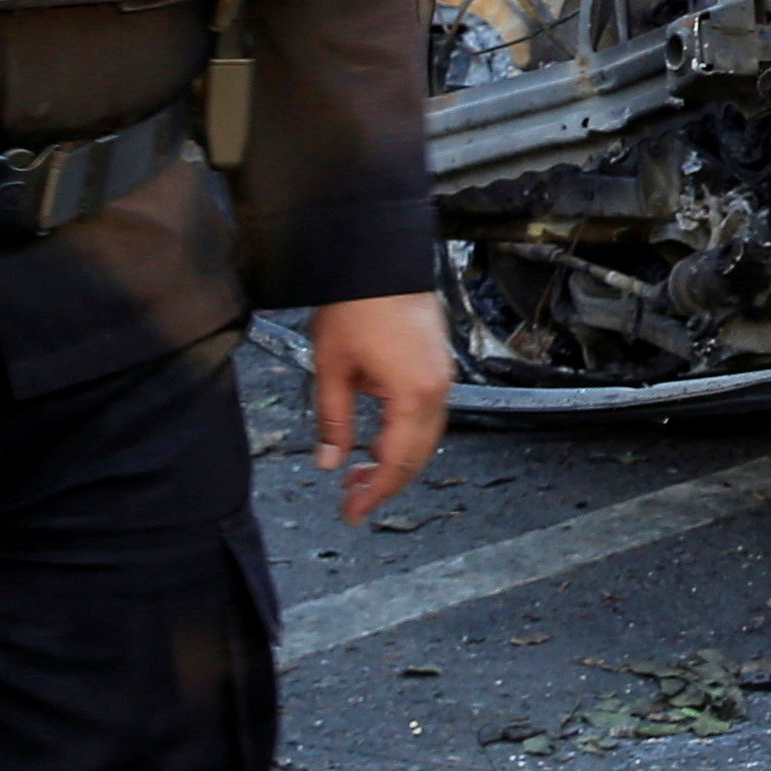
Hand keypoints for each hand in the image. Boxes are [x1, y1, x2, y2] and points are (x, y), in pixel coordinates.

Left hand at [309, 293, 451, 522]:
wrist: (380, 258)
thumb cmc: (357, 305)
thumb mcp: (331, 368)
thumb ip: (332, 421)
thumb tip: (329, 462)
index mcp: (412, 396)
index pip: (395, 463)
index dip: (373, 493)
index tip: (352, 512)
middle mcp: (436, 391)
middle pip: (416, 457)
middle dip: (385, 483)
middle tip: (352, 499)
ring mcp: (441, 378)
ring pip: (425, 439)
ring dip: (395, 460)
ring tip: (360, 473)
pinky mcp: (437, 366)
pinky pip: (426, 416)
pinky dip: (405, 437)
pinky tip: (379, 440)